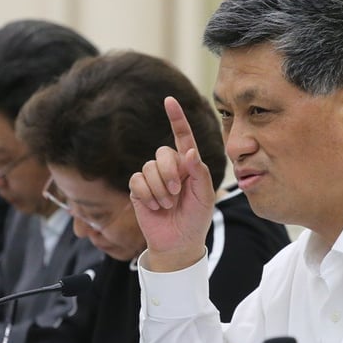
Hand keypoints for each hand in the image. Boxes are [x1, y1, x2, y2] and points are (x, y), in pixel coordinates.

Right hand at [128, 97, 214, 271]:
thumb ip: (200, 173)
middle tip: (176, 193)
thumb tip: (190, 151)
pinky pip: (137, 181)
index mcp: (188, 165)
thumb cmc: (196, 219)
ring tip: (168, 204)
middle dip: (170, 173)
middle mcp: (170, 167)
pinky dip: (147, 195)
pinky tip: (154, 206)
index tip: (169, 100)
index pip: (182, 137)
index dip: (176, 118)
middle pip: (163, 153)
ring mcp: (152, 178)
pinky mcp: (139, 189)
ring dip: (160, 189)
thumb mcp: (205, 197)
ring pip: (149, 168)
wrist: (179, 242)